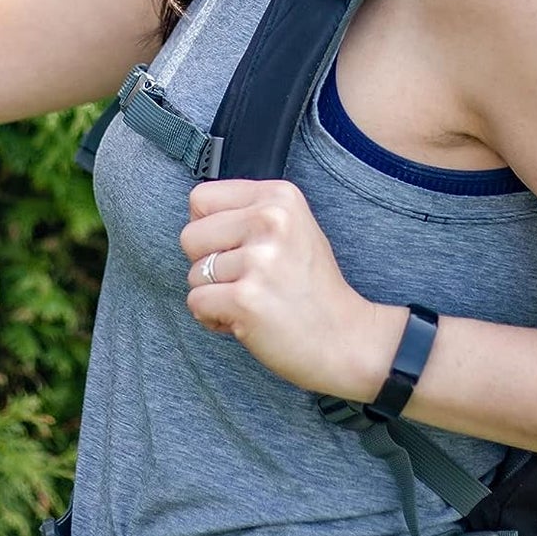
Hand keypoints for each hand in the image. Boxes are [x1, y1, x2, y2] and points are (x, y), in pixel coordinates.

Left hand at [180, 178, 401, 399]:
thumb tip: (197, 218)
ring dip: (214, 294)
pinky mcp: (246, 299)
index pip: (201, 199)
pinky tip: (245, 320)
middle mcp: (270, 220)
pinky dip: (212, 318)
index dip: (208, 229)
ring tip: (252, 300)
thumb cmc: (312, 287)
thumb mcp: (292, 227)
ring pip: (192, 274)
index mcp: (279, 196)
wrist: (346, 339)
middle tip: (245, 279)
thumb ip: (248, 213)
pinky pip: (196, 303)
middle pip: (189, 236)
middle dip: (205, 264)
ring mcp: (259, 259)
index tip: (235, 248)